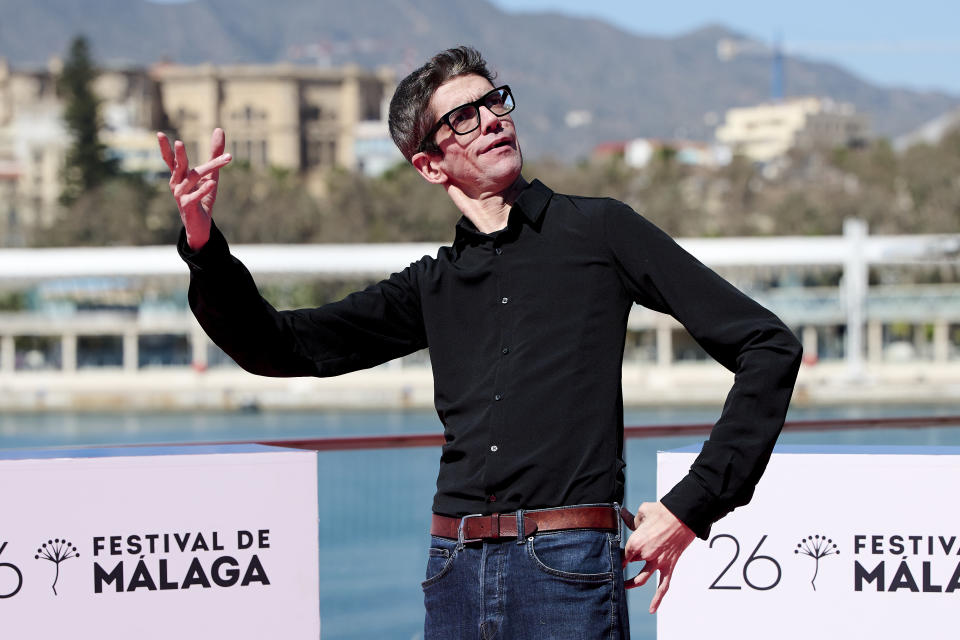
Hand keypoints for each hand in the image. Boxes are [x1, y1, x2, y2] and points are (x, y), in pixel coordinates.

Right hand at [157, 128, 231, 249]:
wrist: (200, 225)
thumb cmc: (203, 197)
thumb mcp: (211, 173)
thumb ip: (214, 153)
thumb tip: (219, 129)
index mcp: (178, 176)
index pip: (170, 160)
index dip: (164, 148)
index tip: (159, 134)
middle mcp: (176, 184)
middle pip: (179, 167)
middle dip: (179, 156)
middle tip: (179, 143)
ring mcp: (180, 196)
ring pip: (192, 179)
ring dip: (204, 170)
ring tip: (212, 162)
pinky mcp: (188, 206)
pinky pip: (195, 196)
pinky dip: (203, 190)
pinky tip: (212, 183)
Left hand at [622, 501, 694, 613]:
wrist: (683, 514)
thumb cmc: (661, 511)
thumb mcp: (642, 512)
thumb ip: (630, 518)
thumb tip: (622, 513)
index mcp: (635, 542)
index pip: (620, 554)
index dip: (614, 556)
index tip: (609, 557)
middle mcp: (645, 554)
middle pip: (629, 565)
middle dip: (622, 566)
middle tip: (615, 568)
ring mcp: (657, 562)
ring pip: (641, 579)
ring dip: (631, 584)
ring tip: (623, 586)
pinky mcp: (669, 566)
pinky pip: (663, 586)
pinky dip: (658, 599)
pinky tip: (652, 609)